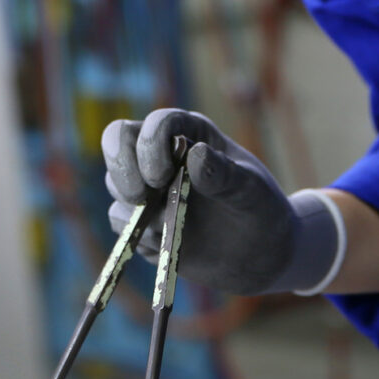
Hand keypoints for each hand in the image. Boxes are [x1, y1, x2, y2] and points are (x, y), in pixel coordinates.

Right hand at [101, 108, 339, 294]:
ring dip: (136, 208)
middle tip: (141, 197)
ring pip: (117, 183)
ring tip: (170, 228)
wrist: (262, 255)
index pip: (157, 123)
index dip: (149, 144)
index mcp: (192, 133)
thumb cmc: (262, 211)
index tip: (162, 177)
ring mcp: (150, 186)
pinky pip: (120, 220)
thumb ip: (225, 174)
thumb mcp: (252, 191)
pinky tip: (167, 244)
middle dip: (123, 169)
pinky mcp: (142, 219)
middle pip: (118, 140)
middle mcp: (164, 154)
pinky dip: (138, 234)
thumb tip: (195, 155)